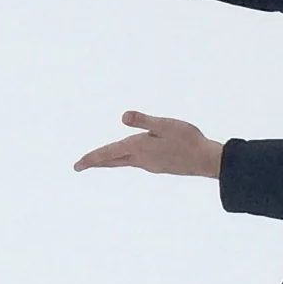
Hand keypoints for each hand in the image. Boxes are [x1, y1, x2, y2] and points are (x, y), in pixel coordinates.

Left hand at [74, 112, 223, 179]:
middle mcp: (141, 159)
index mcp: (139, 147)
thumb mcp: (164, 124)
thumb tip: (123, 116)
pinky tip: (128, 158)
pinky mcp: (158, 166)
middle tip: (79, 166)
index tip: (77, 165)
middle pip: (112, 161)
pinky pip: (135, 163)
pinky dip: (124, 160)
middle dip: (95, 162)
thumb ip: (143, 121)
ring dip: (109, 161)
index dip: (92, 158)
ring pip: (123, 162)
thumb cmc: (187, 139)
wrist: (205, 160)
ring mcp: (149, 165)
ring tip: (98, 161)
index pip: (109, 153)